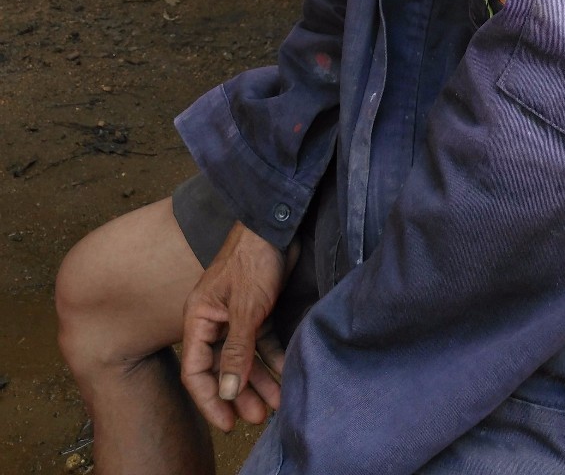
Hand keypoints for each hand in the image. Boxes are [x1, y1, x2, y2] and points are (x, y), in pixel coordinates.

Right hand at [180, 221, 294, 433]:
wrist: (278, 222)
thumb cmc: (254, 259)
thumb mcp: (245, 309)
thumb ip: (236, 351)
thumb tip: (227, 392)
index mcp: (199, 319)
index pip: (196, 371)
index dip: (210, 399)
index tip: (228, 422)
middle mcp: (215, 320)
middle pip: (222, 368)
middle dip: (239, 394)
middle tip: (258, 417)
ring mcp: (237, 315)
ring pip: (245, 358)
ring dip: (259, 381)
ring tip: (276, 404)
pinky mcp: (259, 309)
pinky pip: (264, 342)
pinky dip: (274, 358)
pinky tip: (287, 373)